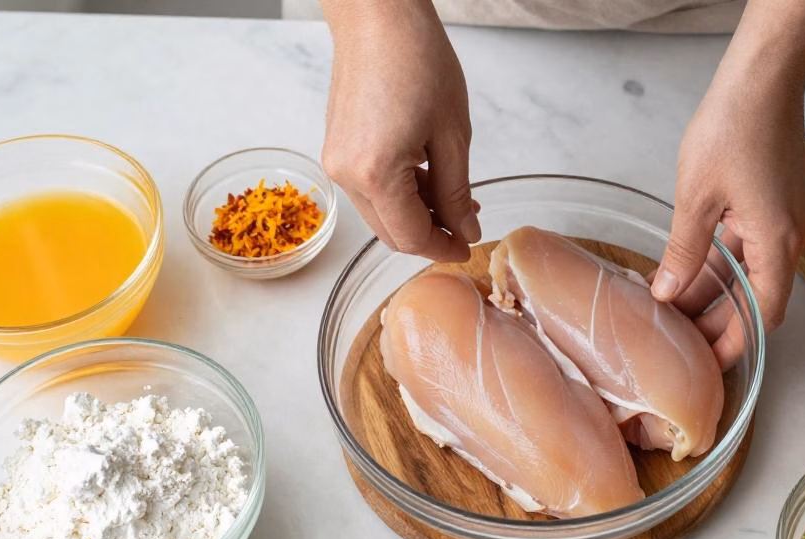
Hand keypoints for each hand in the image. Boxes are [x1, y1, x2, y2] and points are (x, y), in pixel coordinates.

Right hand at [322, 2, 478, 261]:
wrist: (377, 17)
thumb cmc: (416, 60)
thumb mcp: (452, 135)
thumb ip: (457, 192)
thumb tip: (464, 229)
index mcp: (376, 175)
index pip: (411, 237)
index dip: (443, 248)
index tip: (468, 247)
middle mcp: (347, 175)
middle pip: (391, 233)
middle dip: (430, 235)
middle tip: (465, 223)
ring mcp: (337, 163)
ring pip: (380, 214)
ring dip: (415, 214)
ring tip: (452, 196)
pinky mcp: (336, 149)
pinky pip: (368, 190)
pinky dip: (398, 194)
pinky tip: (426, 178)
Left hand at [652, 71, 804, 368]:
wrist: (762, 79)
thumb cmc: (734, 129)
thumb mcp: (696, 198)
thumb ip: (683, 251)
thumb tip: (667, 293)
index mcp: (777, 242)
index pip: (762, 315)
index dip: (736, 344)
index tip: (709, 364)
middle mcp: (790, 237)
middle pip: (757, 298)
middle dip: (720, 322)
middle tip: (682, 343)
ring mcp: (785, 219)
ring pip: (751, 272)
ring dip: (717, 292)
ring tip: (675, 310)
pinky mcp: (775, 203)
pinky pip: (750, 247)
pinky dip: (722, 264)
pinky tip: (688, 271)